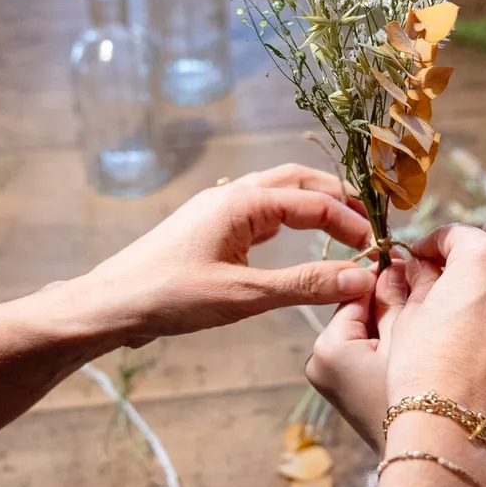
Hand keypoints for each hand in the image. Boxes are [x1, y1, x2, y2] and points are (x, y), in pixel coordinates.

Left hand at [73, 164, 374, 345]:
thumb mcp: (244, 295)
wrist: (108, 305)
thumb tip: (360, 280)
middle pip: (298, 181)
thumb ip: (305, 286)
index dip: (351, 223)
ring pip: (277, 193)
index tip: (377, 249)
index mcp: (241, 202)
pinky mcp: (208, 228)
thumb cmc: (168, 296)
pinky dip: (288, 219)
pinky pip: (259, 211)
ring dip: (313, 205)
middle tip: (368, 225)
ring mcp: (217, 209)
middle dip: (337, 197)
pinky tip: (297, 240)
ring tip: (343, 228)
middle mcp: (231, 195)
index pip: (314, 202)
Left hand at [308, 267, 409, 449]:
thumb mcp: (408, 340)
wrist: (424, 463)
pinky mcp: (343, 393)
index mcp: (329, 347)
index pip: (357, 293)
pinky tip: (416, 350)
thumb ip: (400, 297)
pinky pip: (366, 355)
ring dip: (392, 326)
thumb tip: (398, 263)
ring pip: (366, 333)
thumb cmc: (418, 401)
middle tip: (428, 292)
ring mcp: (328, 380)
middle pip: (360, 313)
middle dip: (390, 303)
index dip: (388, 277)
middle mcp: (319, 362)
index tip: (418, 266)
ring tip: (426, 324)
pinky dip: (388, 349)